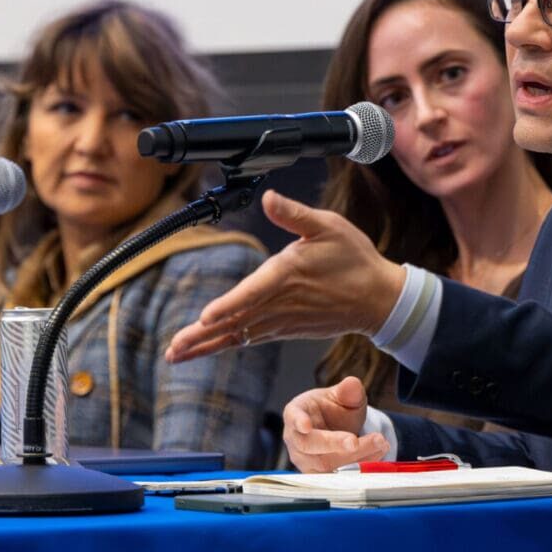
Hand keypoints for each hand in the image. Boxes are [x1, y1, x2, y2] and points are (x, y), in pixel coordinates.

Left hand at [165, 189, 404, 362]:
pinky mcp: (285, 328)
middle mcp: (280, 302)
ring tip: (177, 354)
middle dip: (201, 336)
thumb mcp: (328, 226)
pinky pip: (250, 338)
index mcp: (287, 275)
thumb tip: (269, 197)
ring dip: (207, 345)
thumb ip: (294, 214)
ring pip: (238, 335)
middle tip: (173, 349)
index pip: (251, 293)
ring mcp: (282, 320)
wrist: (378, 298)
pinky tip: (207, 347)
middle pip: (235, 322)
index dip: (227, 306)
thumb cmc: (354, 259)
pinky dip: (226, 343)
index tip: (204, 318)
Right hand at [283, 376, 390, 471]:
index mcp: (295, 413)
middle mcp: (295, 439)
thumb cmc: (333, 410)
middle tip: (356, 440)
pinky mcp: (318, 475)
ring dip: (355, 456)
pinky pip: (337, 476)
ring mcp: (305, 460)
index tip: (306, 425)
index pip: (293, 417)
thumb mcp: (342, 396)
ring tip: (380, 442)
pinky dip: (360, 465)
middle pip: (310, 445)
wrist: (336, 429)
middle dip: (335, 444)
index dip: (298, 421)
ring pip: (326, 464)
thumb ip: (348, 390)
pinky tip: (378, 453)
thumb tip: (353, 384)